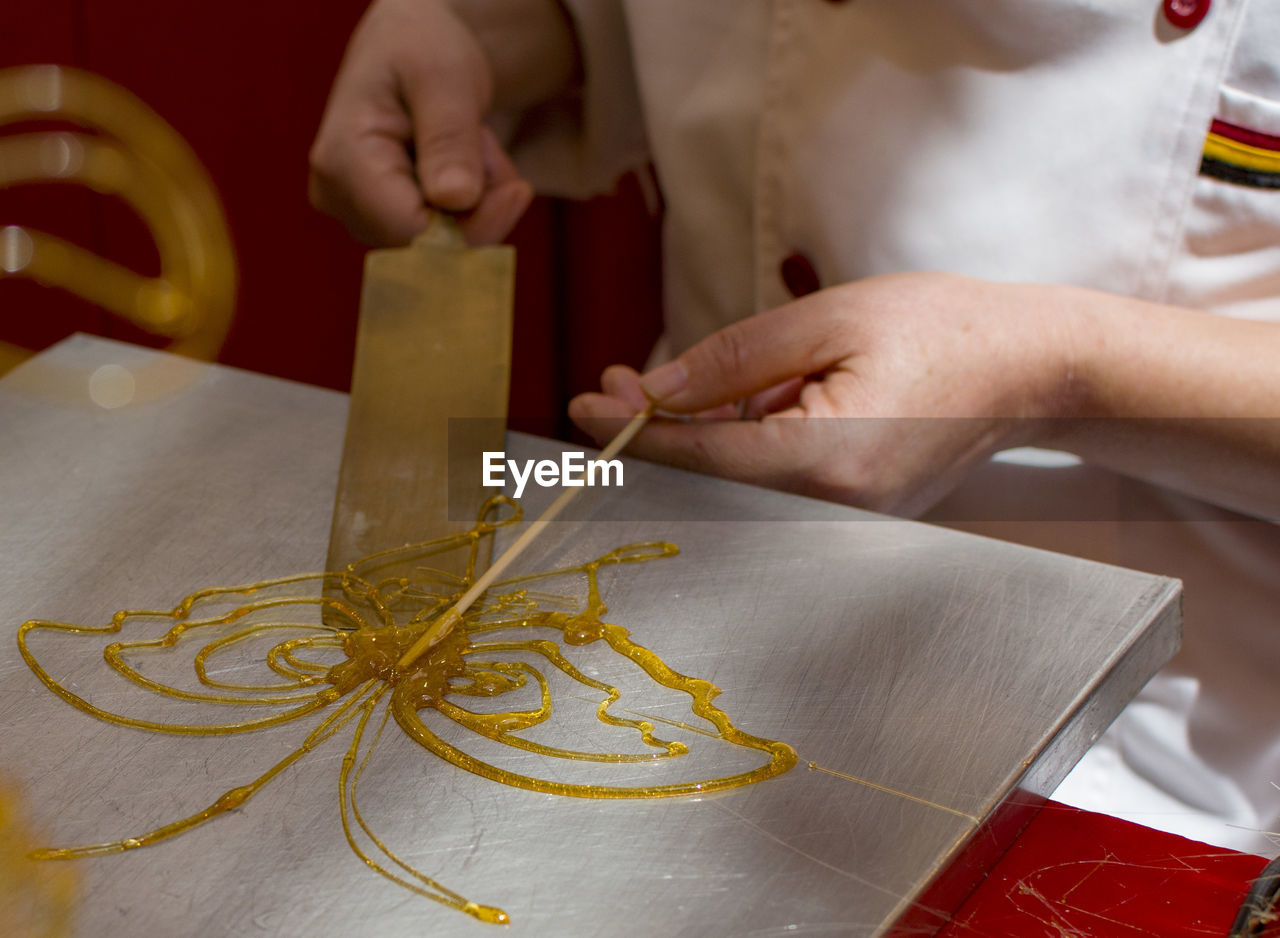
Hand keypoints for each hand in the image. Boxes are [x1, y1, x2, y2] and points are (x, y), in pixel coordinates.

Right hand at [309, 0, 546, 245]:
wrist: (408, 47)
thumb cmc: (422, 49)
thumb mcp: (444, 78)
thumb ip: (450, 139)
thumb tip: (455, 200)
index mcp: (343, 160)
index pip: (412, 232)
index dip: (474, 226)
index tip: (517, 190)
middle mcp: (338, 197)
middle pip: (428, 246)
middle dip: (477, 206)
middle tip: (486, 145)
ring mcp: (355, 213)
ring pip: (441, 246)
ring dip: (476, 203)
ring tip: (470, 143)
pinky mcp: (378, 220)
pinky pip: (441, 239)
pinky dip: (468, 208)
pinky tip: (462, 165)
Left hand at [569, 273, 1082, 515]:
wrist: (1028, 368)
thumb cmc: (942, 329)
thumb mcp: (828, 320)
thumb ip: (733, 360)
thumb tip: (653, 390)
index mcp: (827, 461)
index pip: (700, 455)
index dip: (632, 431)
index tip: (581, 404)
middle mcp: (834, 509)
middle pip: (709, 480)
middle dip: (656, 431)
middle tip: (615, 382)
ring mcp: (848, 522)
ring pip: (737, 484)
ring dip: (699, 435)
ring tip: (684, 381)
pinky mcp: (855, 515)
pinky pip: (772, 484)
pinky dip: (740, 446)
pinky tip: (740, 403)